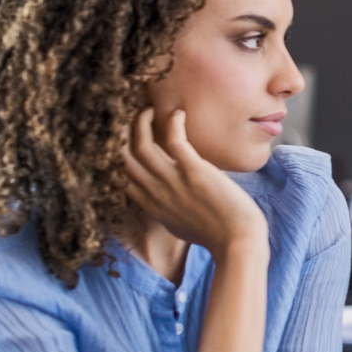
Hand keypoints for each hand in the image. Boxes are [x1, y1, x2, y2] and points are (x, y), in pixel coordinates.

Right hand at [121, 108, 266, 257]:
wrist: (238, 242)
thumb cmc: (215, 235)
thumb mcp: (178, 225)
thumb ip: (166, 209)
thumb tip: (164, 200)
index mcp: (151, 205)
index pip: (118, 176)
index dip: (113, 155)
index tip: (119, 139)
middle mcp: (155, 192)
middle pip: (122, 158)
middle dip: (120, 134)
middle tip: (129, 117)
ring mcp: (173, 181)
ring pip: (141, 146)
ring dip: (141, 122)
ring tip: (148, 109)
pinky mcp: (195, 172)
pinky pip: (174, 141)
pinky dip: (174, 123)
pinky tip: (179, 113)